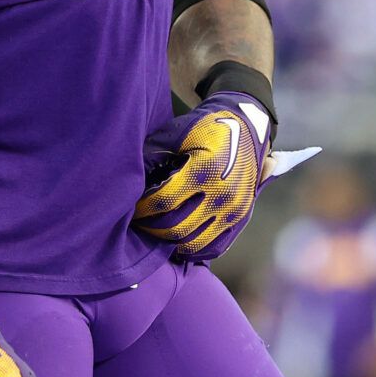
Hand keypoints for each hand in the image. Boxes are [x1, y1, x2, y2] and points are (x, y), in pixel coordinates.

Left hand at [135, 92, 306, 260]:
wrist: (246, 127)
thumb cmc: (204, 128)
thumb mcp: (176, 133)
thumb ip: (151, 156)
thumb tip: (128, 181)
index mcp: (204, 170)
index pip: (163, 202)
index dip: (142, 209)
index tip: (132, 208)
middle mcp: (222, 194)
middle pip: (176, 227)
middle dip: (151, 228)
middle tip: (139, 222)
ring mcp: (233, 209)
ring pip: (193, 243)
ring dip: (169, 241)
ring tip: (156, 231)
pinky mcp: (240, 217)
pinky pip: (212, 247)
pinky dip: (191, 249)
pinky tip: (177, 241)